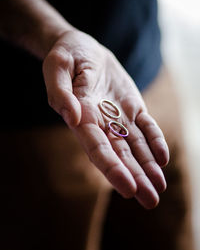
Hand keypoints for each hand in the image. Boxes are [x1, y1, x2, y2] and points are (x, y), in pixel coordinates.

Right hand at [43, 30, 168, 208]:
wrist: (83, 48)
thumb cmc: (66, 56)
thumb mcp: (57, 67)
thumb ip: (60, 93)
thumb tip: (73, 117)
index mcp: (81, 116)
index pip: (96, 147)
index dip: (111, 167)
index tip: (128, 188)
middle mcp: (100, 122)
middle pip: (119, 154)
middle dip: (134, 177)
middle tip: (150, 201)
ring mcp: (118, 115)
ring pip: (135, 145)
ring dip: (147, 166)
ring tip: (159, 187)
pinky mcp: (132, 106)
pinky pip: (146, 126)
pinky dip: (155, 141)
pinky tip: (162, 158)